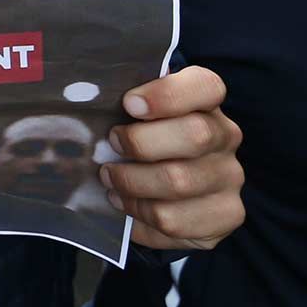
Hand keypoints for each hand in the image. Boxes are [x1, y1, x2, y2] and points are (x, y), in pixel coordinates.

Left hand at [102, 66, 245, 250]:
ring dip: (132, 182)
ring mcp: (230, 177)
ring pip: (180, 182)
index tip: (129, 103)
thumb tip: (76, 89)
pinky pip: (176, 221)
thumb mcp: (132, 107)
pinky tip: (125, 204)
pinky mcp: (225, 215)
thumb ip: (116, 94)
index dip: (166, 94)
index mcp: (206, 99)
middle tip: (111, 145)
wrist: (163, 184)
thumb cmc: (140, 133)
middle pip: (195, 135)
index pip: (205, 86)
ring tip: (110, 179)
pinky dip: (140, 214)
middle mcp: (226, 136)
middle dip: (141, 142)